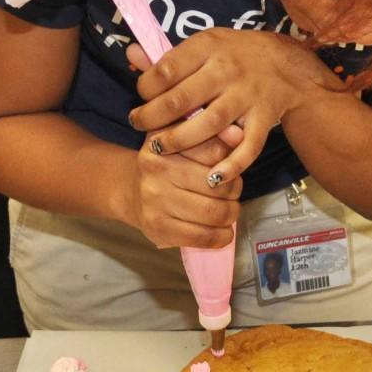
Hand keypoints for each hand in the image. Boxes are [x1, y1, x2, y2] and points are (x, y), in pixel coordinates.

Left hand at [127, 30, 338, 183]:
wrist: (287, 65)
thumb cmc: (235, 55)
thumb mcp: (203, 45)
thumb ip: (168, 56)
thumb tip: (131, 53)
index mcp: (208, 48)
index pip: (167, 70)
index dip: (146, 87)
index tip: (141, 96)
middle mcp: (227, 71)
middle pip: (182, 99)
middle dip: (153, 117)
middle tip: (139, 126)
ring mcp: (247, 97)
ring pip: (209, 124)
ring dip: (180, 141)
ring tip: (159, 148)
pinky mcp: (263, 120)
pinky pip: (248, 147)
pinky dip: (231, 165)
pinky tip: (212, 178)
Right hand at [131, 129, 242, 248]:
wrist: (133, 191)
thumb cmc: (170, 163)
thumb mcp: (187, 141)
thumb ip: (215, 135)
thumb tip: (239, 135)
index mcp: (164, 141)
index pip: (216, 151)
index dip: (232, 162)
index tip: (230, 167)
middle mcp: (156, 168)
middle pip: (219, 184)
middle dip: (234, 191)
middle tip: (232, 192)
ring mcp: (155, 200)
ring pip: (214, 212)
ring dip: (231, 214)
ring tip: (228, 210)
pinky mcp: (158, 228)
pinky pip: (202, 236)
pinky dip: (221, 237)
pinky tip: (223, 231)